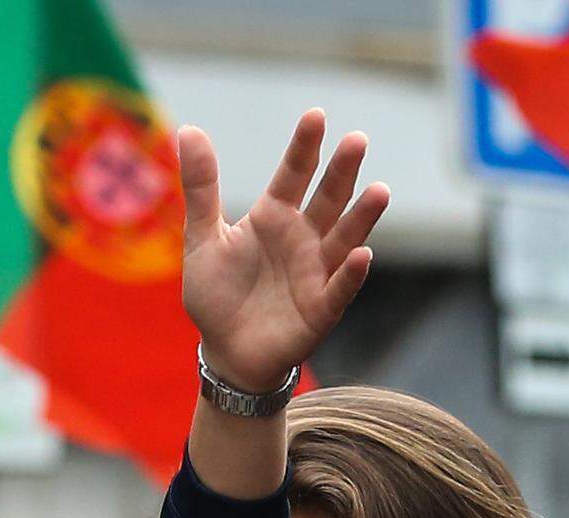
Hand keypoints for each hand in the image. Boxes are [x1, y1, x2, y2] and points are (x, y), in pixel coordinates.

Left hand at [179, 112, 384, 400]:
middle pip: (327, 199)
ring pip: (344, 238)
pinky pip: (339, 288)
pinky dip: (351, 273)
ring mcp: (315, 272)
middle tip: (357, 140)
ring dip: (361, 217)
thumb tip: (189, 130)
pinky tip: (362, 254)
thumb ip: (201, 187)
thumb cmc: (216, 294)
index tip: (316, 115)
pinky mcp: (320, 308)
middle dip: (342, 171)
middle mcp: (302, 238)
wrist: (224, 351)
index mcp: (273, 217)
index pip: (293, 174)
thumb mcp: (202, 237)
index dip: (304, 147)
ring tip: (379, 190)